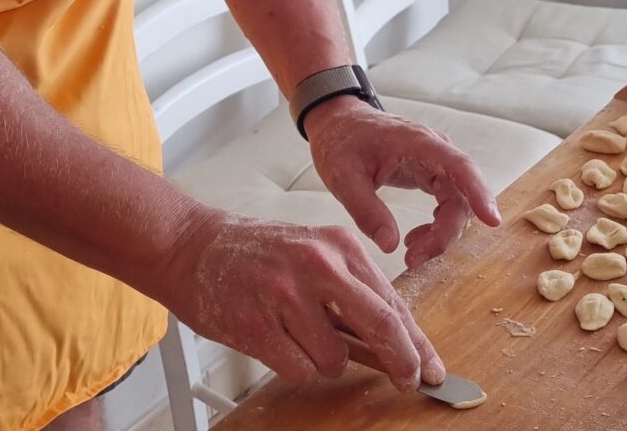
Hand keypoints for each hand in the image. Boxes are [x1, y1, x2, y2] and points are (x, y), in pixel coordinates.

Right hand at [155, 207, 445, 390]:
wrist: (196, 246)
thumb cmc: (261, 255)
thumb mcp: (317, 257)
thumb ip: (354, 297)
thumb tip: (396, 343)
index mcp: (340, 245)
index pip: (392, 301)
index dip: (417, 342)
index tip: (431, 368)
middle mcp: (319, 264)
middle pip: (381, 324)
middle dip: (401, 361)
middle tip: (409, 381)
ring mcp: (287, 292)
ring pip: (335, 358)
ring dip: (324, 361)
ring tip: (297, 334)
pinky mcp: (257, 323)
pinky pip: (298, 369)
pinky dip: (294, 366)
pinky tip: (276, 340)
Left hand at [305, 97, 501, 267]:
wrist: (340, 123)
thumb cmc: (341, 142)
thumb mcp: (343, 177)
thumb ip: (366, 210)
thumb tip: (391, 246)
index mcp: (418, 143)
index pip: (460, 167)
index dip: (480, 193)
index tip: (493, 220)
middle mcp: (435, 150)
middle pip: (461, 194)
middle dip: (445, 232)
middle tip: (413, 258)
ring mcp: (436, 160)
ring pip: (457, 202)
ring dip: (441, 232)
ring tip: (410, 252)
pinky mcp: (432, 171)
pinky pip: (448, 201)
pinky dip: (436, 225)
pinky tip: (413, 239)